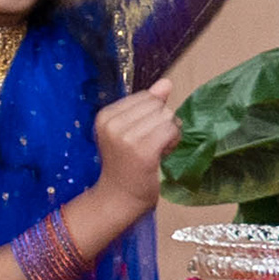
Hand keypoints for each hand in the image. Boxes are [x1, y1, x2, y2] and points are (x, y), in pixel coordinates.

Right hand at [91, 80, 178, 212]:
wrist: (119, 197)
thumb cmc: (126, 164)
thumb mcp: (131, 129)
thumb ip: (148, 104)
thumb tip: (166, 82)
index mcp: (105, 116)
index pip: (145, 97)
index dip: (151, 114)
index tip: (142, 134)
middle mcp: (112, 124)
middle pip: (157, 104)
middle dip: (162, 121)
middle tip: (151, 143)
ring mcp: (126, 137)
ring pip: (166, 116)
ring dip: (170, 133)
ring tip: (157, 150)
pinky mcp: (142, 150)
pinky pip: (171, 130)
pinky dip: (173, 141)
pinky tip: (162, 154)